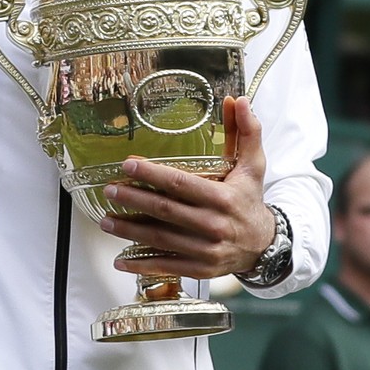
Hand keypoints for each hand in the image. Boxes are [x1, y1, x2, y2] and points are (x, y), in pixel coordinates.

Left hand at [98, 97, 274, 279]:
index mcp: (223, 197)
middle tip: (109, 189)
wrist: (265, 246)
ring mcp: (206, 250)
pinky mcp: (200, 269)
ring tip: (105, 220)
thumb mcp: (253, 166)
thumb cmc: (250, 200)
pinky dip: (141, 264)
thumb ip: (248, 132)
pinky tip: (120, 260)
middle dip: (133, 200)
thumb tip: (240, 100)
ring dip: (129, 230)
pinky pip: (166, 266)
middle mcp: (213, 225)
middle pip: (165, 210)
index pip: (181, 184)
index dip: (152, 175)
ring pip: (160, 238)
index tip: (128, 165)